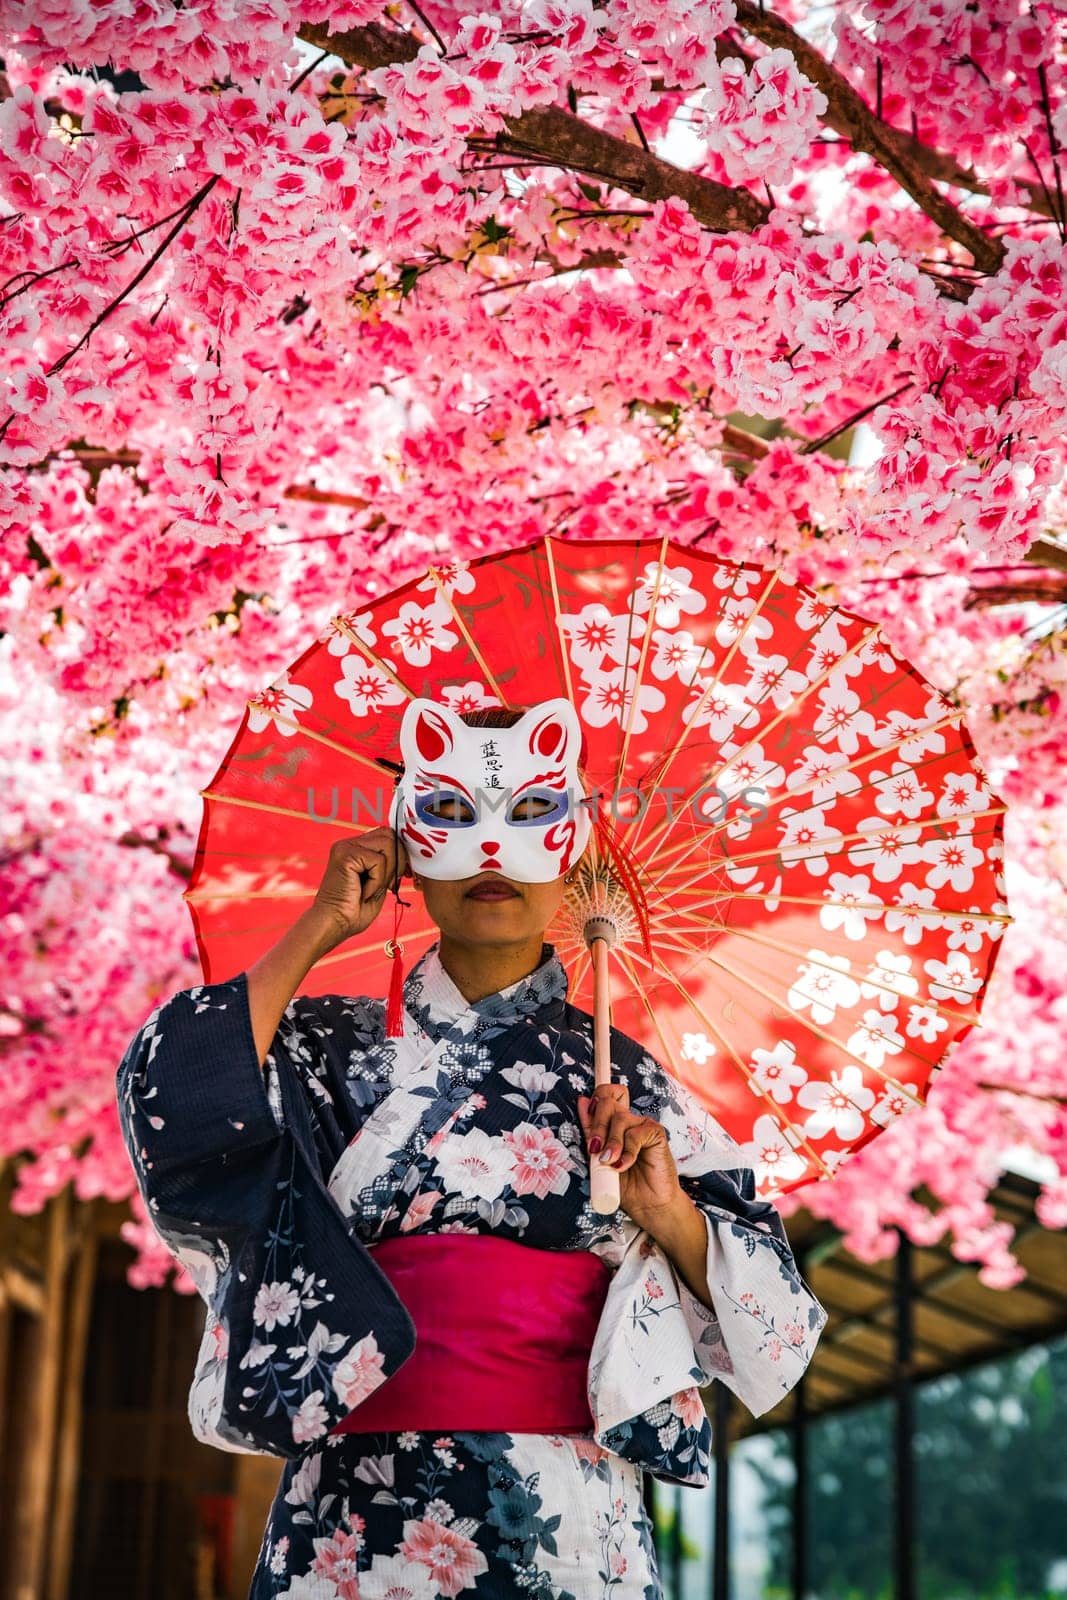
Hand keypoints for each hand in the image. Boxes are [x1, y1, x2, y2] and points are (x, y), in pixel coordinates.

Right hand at [312, 826, 409, 945]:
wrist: (333, 925)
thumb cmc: (354, 910)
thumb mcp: (379, 883)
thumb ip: (389, 865)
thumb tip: (406, 852)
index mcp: (355, 848)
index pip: (387, 834)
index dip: (399, 853)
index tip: (401, 876)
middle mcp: (348, 844)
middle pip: (389, 834)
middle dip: (398, 860)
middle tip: (390, 885)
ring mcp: (345, 847)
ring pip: (387, 844)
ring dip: (387, 871)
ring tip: (373, 889)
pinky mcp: (345, 855)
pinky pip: (378, 860)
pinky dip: (378, 880)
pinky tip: (364, 892)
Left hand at [577, 1082, 682, 1228]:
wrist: (646, 1205)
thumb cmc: (624, 1184)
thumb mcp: (599, 1159)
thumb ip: (591, 1132)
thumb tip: (583, 1101)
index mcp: (612, 1124)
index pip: (603, 1095)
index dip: (594, 1100)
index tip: (587, 1113)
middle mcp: (627, 1120)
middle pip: (607, 1102)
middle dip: (597, 1126)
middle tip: (594, 1150)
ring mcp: (641, 1125)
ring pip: (619, 1118)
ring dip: (611, 1143)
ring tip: (610, 1162)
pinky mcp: (656, 1133)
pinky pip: (635, 1133)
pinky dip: (627, 1151)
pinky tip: (624, 1165)